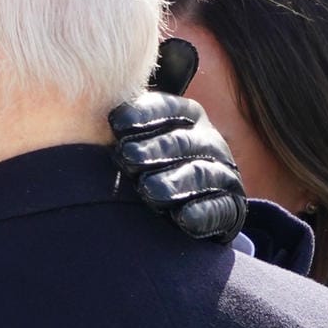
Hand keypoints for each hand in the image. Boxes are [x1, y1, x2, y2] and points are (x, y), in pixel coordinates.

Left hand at [109, 91, 245, 242]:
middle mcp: (210, 141)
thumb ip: (127, 133)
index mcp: (189, 117)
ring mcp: (225, 173)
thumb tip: (95, 126)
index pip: (168, 109)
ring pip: (201, 174)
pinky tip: (183, 218)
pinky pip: (219, 208)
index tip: (115, 124)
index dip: (144, 115)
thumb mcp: (145, 143)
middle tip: (126, 158)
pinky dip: (201, 213)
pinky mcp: (233, 207)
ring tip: (148, 190)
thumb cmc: (157, 167)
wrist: (199, 204)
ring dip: (175, 182)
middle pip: (182, 142)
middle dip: (154, 149)